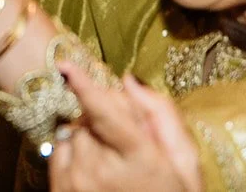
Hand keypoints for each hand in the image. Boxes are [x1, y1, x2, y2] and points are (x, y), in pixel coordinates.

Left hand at [47, 68, 202, 191]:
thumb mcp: (185, 165)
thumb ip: (163, 117)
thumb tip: (129, 80)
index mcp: (140, 160)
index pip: (107, 114)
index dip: (84, 87)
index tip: (65, 65)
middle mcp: (103, 171)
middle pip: (91, 117)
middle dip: (106, 117)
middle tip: (128, 141)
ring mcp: (78, 182)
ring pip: (75, 131)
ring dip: (90, 135)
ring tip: (114, 162)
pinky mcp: (61, 189)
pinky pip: (60, 148)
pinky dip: (75, 150)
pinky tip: (96, 170)